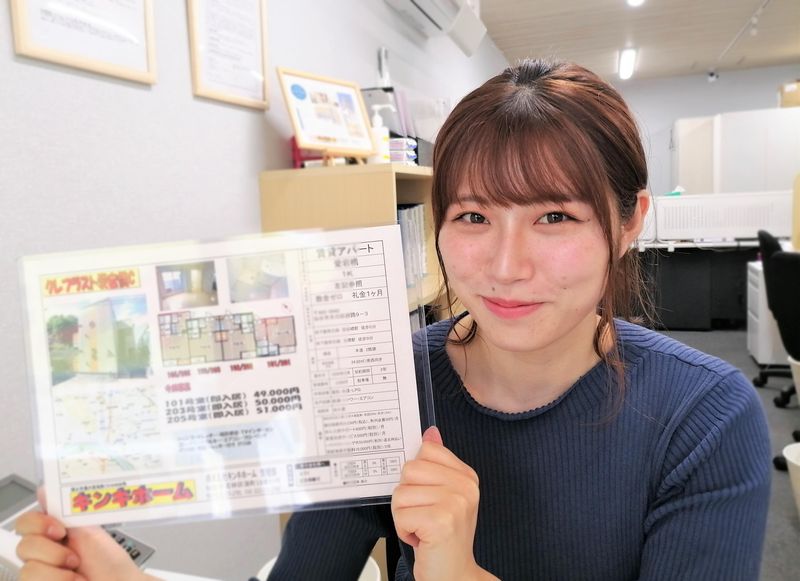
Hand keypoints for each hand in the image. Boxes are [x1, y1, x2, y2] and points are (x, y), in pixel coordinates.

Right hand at [14, 509, 154, 580]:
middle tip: (74, 558)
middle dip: (53, 552)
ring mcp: (41, 573)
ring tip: (76, 573)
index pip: (26, 522)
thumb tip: (45, 489)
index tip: (60, 530)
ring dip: (58, 571)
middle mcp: (44, 553)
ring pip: (27, 569)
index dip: (37, 524)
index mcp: (55, 533)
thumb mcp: (90, 531)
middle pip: (23, 545)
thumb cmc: (110, 562)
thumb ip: (66, 511)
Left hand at [391, 426, 495, 580]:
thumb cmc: (444, 538)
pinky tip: (421, 538)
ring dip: (403, 515)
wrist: (454, 575)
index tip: (428, 495)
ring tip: (422, 527)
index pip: (426, 450)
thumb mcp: (442, 496)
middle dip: (406, 497)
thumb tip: (431, 432)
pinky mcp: (441, 521)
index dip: (416, 476)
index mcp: (467, 476)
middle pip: (409, 469)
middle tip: (423, 515)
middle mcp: (465, 486)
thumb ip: (436, 463)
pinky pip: (401, 514)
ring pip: (401, 493)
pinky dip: (404, 530)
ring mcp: (455, 503)